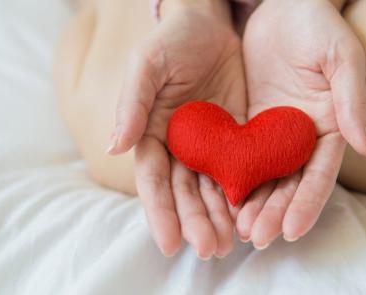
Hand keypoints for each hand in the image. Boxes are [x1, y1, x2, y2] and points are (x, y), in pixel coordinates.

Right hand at [107, 0, 245, 258]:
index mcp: (152, 134)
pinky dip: (242, 193)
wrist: (210, 24)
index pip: (154, 180)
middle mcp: (179, 146)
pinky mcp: (236, 137)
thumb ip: (132, 103)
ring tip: (229, 243)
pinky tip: (250, 213)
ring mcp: (208, 144)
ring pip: (211, 188)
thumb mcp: (147, 65)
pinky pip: (239, 169)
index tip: (171, 243)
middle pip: (184, 192)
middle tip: (209, 249)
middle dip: (195, 221)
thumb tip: (115, 146)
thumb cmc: (172, 40)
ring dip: (219, 217)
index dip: (160, 212)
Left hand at [238, 0, 365, 247]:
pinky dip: (233, 179)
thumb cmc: (320, 27)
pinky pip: (241, 156)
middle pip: (289, 184)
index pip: (320, 174)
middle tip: (256, 238)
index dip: (307, 203)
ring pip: (264, 177)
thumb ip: (353, 101)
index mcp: (329, 127)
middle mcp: (302, 137)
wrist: (284, 6)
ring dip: (252, 205)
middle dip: (274, 212)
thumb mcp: (342, 58)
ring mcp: (275, 133)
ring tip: (237, 231)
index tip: (292, 231)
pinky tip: (221, 199)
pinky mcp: (250, 124)